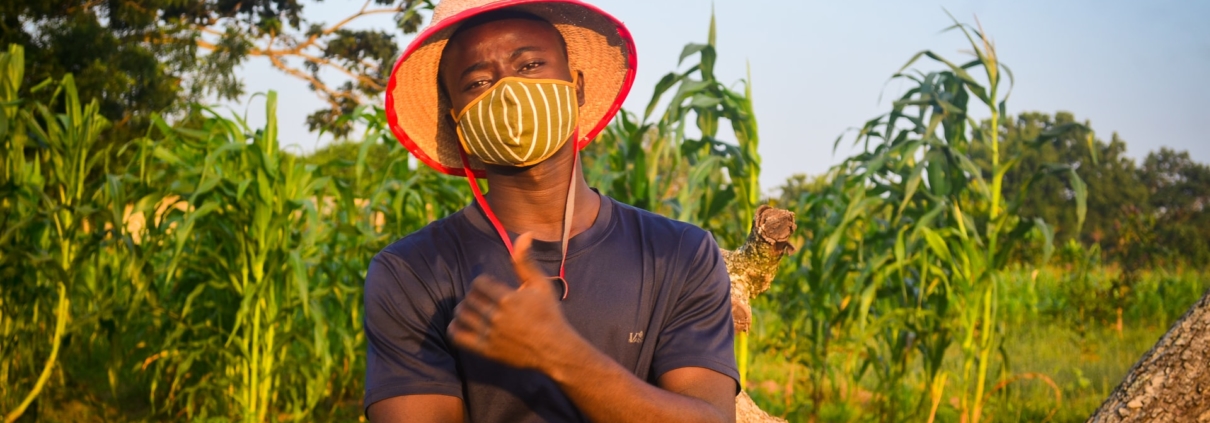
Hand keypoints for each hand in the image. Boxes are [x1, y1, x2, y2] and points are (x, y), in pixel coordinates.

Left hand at [447, 233, 574, 369]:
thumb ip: (526, 261)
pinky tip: (463, 324)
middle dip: (474, 296)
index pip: (478, 283)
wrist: (554, 349)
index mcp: (507, 298)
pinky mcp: (486, 350)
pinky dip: (455, 328)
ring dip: (464, 310)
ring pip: (462, 315)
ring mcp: (490, 334)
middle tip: (484, 299)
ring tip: (474, 310)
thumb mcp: (540, 285)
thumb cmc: (549, 314)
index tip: (492, 288)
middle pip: (469, 298)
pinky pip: (458, 336)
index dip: (483, 283)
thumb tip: (525, 233)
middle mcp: (496, 316)